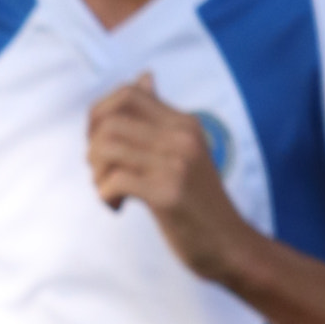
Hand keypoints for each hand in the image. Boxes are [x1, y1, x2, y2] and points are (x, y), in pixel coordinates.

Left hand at [87, 76, 247, 282]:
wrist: (232, 247)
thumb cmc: (201, 203)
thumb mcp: (185, 151)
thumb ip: (160, 118)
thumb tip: (144, 76)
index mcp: (184, 123)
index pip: (127, 93)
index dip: (99, 115)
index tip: (101, 144)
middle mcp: (181, 137)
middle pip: (110, 119)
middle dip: (92, 146)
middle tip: (102, 172)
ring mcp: (176, 164)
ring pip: (106, 147)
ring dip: (96, 172)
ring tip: (109, 191)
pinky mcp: (168, 193)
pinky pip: (115, 180)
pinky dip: (105, 195)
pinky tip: (118, 207)